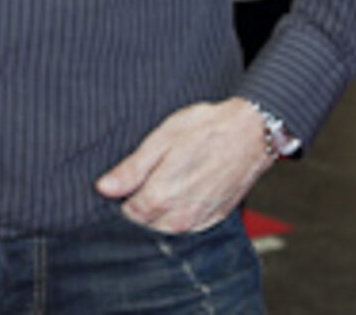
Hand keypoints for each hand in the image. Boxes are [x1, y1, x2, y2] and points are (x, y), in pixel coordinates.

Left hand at [95, 99, 272, 233]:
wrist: (251, 133)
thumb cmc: (207, 129)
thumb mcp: (161, 139)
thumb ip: (132, 169)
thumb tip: (104, 188)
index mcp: (161, 196)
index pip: (127, 213)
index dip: (124, 195)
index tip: (129, 178)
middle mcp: (180, 217)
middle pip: (145, 222)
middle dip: (141, 203)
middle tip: (150, 174)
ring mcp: (199, 220)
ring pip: (165, 226)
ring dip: (160, 210)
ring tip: (169, 178)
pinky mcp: (214, 218)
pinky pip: (187, 224)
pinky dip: (180, 211)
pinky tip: (185, 188)